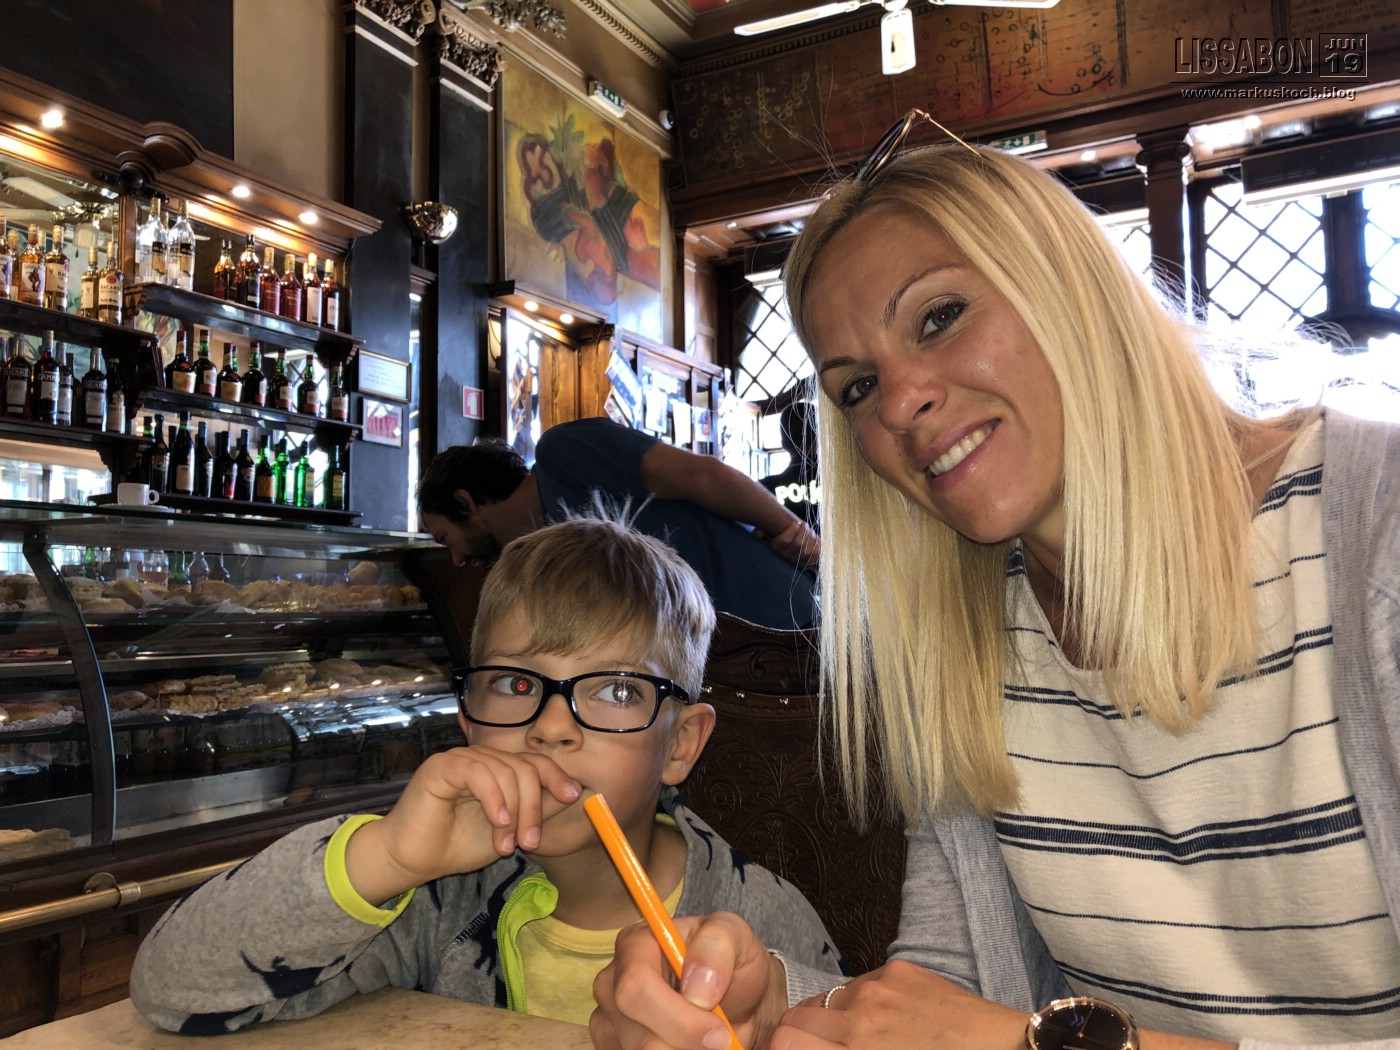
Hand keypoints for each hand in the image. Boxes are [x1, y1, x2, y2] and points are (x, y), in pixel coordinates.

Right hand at [346, 745, 580, 902]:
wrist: (414, 860)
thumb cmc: (457, 845)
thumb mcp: (508, 830)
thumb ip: (536, 810)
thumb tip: (575, 794)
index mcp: (498, 769)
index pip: (535, 761)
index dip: (557, 776)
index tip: (574, 796)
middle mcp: (481, 758)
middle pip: (525, 767)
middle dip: (534, 807)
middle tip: (530, 843)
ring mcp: (461, 759)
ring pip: (505, 771)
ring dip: (514, 812)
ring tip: (506, 845)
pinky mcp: (442, 767)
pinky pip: (479, 773)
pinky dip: (494, 799)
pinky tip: (497, 822)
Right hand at [591, 912, 787, 1049]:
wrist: (740, 1001)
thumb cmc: (733, 964)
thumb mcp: (737, 937)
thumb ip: (718, 946)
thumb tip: (695, 988)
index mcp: (635, 945)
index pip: (636, 989)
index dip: (680, 1020)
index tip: (719, 1033)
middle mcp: (612, 984)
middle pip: (639, 1038)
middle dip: (686, 1046)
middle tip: (720, 1043)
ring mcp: (610, 1021)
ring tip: (705, 1041)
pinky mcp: (615, 1048)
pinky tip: (689, 1046)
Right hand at [759, 518, 819, 569]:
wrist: (784, 549)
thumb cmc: (773, 537)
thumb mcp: (762, 534)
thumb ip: (759, 532)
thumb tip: (759, 533)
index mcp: (775, 550)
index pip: (785, 541)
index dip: (792, 531)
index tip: (795, 522)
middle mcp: (786, 558)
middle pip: (798, 545)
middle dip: (802, 532)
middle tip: (803, 524)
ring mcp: (797, 563)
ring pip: (807, 551)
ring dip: (810, 538)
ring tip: (809, 530)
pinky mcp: (807, 564)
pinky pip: (815, 556)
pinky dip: (816, 547)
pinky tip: (813, 539)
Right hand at [779, 961, 1025, 1048]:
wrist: (1000, 1048)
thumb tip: (808, 1046)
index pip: (785, 1041)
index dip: (778, 1049)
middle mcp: (860, 1017)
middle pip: (795, 1019)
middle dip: (795, 1039)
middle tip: (811, 1049)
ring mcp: (878, 988)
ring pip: (826, 1000)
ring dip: (827, 1021)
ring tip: (850, 1040)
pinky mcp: (897, 969)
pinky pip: (858, 985)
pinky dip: (859, 1004)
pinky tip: (883, 1021)